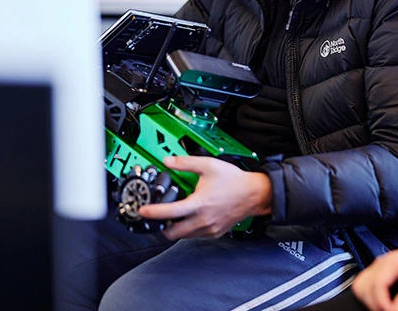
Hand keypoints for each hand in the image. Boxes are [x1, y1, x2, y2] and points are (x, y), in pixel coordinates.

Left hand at [137, 156, 271, 239]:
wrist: (254, 194)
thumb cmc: (234, 181)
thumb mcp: (208, 165)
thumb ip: (186, 163)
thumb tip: (168, 161)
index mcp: (199, 204)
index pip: (169, 212)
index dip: (152, 213)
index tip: (142, 211)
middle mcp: (203, 220)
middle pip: (172, 232)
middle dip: (161, 226)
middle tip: (159, 217)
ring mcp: (209, 228)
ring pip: (183, 236)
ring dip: (176, 228)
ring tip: (176, 216)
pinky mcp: (215, 233)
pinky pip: (196, 236)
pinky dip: (189, 230)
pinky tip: (192, 217)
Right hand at [350, 248, 397, 310]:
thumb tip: (396, 310)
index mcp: (393, 261)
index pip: (378, 283)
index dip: (382, 303)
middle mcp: (381, 263)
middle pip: (364, 286)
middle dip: (376, 304)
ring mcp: (376, 268)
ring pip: (360, 287)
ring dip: (370, 302)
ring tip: (388, 308)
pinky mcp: (376, 275)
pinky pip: (364, 288)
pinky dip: (370, 299)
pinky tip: (384, 304)